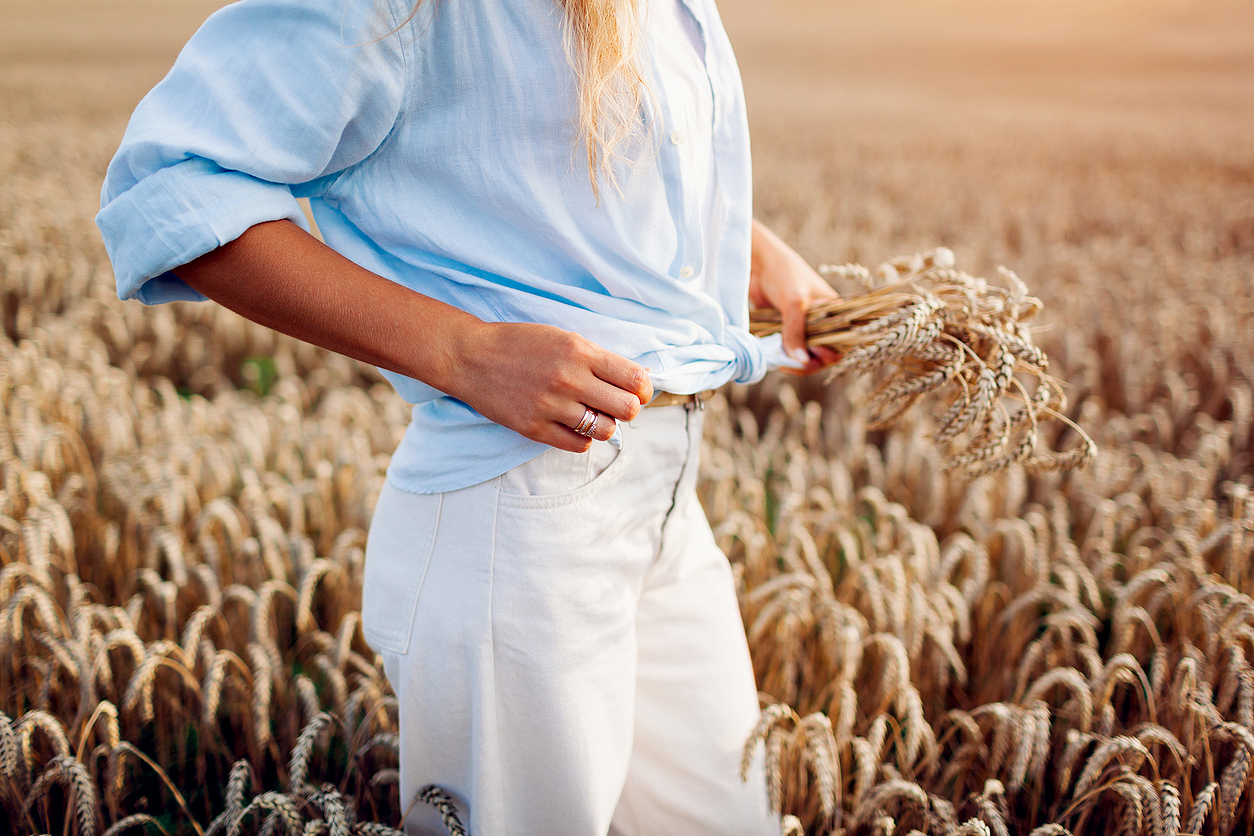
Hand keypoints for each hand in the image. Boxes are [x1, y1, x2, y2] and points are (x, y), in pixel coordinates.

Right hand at [448, 321, 653, 451]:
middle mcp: (569, 380)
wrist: (470, 356)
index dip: (644, 389)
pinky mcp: (535, 428)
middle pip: (627, 409)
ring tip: (592, 414)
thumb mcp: (564, 338)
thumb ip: (599, 358)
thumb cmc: (520, 343)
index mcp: (580, 352)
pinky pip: (579, 445)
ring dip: (605, 425)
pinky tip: (573, 424)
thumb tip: (637, 381)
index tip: (638, 391)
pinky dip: (583, 438)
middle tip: (616, 405)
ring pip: (606, 431)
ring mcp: (551, 406)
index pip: (635, 379)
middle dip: (628, 409)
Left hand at [748, 220, 841, 374]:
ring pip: (804, 354)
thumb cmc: (784, 274)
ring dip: (793, 360)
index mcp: (835, 312)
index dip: (829, 354)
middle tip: (788, 362)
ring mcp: (804, 327)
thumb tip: (801, 361)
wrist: (758, 264)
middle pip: (822, 354)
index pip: (841, 343)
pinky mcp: (787, 329)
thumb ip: (797, 332)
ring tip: (779, 359)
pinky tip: (773, 355)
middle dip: (808, 362)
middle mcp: (822, 322)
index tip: (811, 353)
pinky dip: (782, 355)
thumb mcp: (794, 302)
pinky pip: (789, 349)